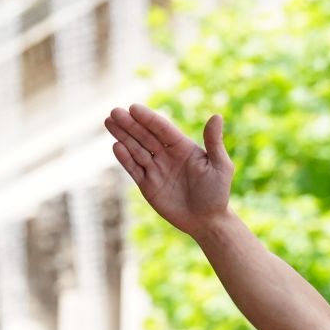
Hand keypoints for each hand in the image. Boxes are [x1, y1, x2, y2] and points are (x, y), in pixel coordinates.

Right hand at [104, 104, 235, 237]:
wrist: (207, 221)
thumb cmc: (218, 193)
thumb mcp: (220, 166)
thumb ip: (214, 142)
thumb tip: (217, 115)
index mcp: (183, 147)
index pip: (163, 129)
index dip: (149, 119)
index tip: (134, 108)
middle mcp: (167, 155)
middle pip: (146, 136)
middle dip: (130, 124)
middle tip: (115, 112)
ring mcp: (156, 169)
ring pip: (136, 149)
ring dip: (123, 136)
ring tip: (109, 122)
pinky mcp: (147, 184)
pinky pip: (134, 169)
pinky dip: (125, 158)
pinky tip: (116, 146)